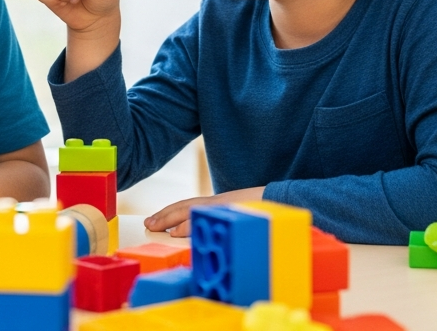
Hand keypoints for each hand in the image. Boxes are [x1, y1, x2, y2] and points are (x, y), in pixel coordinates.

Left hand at [144, 187, 265, 236]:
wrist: (288, 198)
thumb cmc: (265, 212)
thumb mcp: (240, 216)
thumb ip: (223, 223)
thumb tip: (203, 237)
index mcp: (221, 203)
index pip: (190, 206)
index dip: (172, 212)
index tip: (156, 220)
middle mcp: (220, 203)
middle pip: (187, 206)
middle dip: (165, 215)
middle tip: (148, 224)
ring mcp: (225, 206)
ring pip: (193, 211)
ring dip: (172, 219)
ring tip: (155, 227)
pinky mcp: (230, 211)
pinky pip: (207, 218)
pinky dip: (190, 224)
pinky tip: (177, 232)